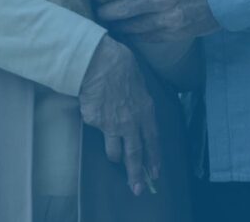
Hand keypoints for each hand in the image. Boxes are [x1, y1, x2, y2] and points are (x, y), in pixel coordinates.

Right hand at [79, 36, 160, 195]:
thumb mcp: (139, 81)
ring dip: (115, 155)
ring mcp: (111, 125)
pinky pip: (96, 127)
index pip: (153, 140)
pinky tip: (94, 109)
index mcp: (145, 111)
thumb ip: (139, 100)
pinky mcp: (94, 122)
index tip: (155, 172)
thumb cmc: (120, 64)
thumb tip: (137, 107)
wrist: (98, 61)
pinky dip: (96, 121)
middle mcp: (130, 122)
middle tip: (138, 188)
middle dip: (136, 174)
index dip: (154, 157)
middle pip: (134, 155)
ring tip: (115, 157)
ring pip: (114, 151)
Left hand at [81, 0, 219, 43]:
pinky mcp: (173, 33)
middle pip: (122, 7)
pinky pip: (145, 36)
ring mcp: (168, 18)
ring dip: (115, 24)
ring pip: (131, 26)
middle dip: (104, 10)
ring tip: (106, 21)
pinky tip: (124, 31)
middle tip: (94, 8)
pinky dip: (132, 34)